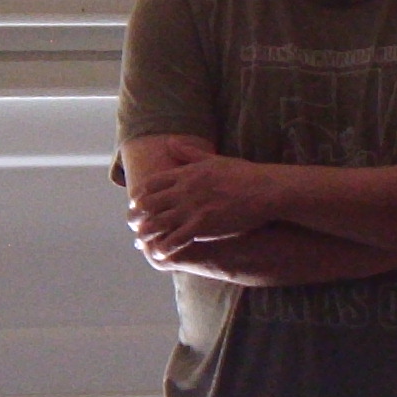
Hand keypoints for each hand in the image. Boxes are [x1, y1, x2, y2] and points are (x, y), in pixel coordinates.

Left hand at [126, 150, 276, 258]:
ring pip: (158, 222)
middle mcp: (184, 189)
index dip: (140, 195)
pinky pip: (176, 239)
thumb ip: (189, 153)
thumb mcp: (213, 159)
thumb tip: (170, 142)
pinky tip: (159, 253)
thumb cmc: (242, 174)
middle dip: (137, 216)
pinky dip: (165, 247)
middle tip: (132, 226)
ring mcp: (192, 208)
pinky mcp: (203, 225)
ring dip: (146, 234)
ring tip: (140, 242)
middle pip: (149, 204)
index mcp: (186, 173)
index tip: (135, 204)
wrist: (264, 190)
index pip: (152, 184)